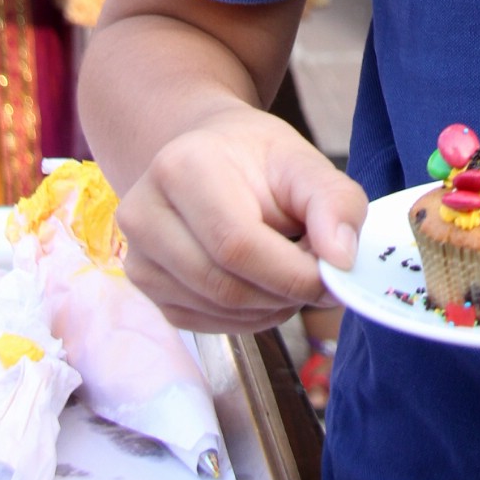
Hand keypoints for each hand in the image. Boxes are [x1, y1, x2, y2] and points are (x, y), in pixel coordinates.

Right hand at [116, 106, 367, 333]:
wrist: (208, 156)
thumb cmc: (257, 159)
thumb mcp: (304, 163)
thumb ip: (334, 202)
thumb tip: (341, 260)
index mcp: (181, 168)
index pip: (237, 245)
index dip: (292, 272)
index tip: (333, 274)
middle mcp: (144, 215)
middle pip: (226, 285)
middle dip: (285, 291)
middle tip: (318, 272)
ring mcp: (138, 257)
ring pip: (218, 311)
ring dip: (270, 305)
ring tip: (289, 267)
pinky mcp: (145, 290)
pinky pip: (206, 323)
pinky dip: (248, 316)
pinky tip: (263, 283)